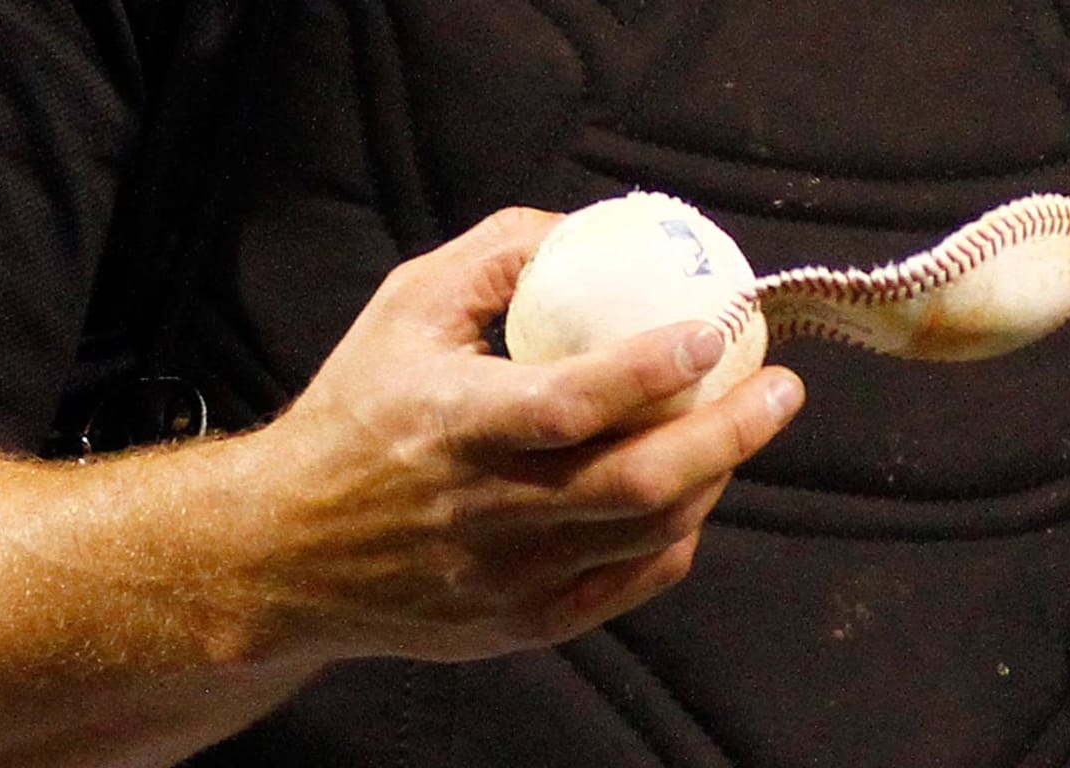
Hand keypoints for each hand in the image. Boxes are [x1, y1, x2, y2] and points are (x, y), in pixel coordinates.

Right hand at [242, 207, 804, 663]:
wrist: (287, 551)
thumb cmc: (356, 412)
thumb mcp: (405, 308)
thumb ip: (498, 257)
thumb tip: (593, 229)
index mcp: (452, 425)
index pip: (569, 403)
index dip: (651, 369)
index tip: (714, 330)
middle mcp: (485, 510)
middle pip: (636, 484)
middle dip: (730, 434)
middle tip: (782, 388)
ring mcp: (508, 577)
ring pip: (647, 534)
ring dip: (715, 477)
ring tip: (743, 427)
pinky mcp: (521, 623)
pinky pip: (628, 583)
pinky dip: (677, 537)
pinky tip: (694, 491)